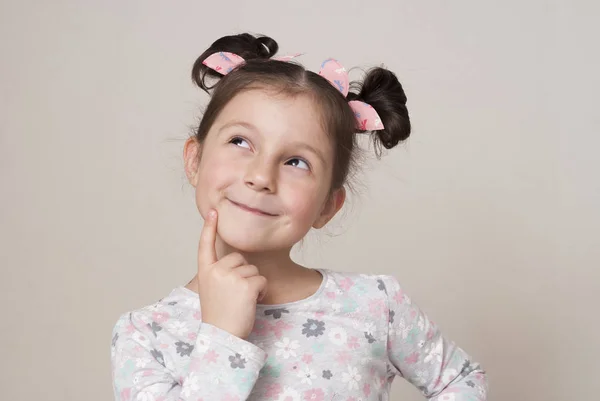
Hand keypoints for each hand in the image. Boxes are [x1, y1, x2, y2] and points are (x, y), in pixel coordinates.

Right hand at [196, 209, 267, 338]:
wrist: (222, 336)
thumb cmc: (220, 315)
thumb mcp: (211, 289)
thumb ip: (219, 273)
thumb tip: (236, 260)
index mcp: (205, 271)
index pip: (205, 245)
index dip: (209, 228)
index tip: (213, 212)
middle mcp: (216, 270)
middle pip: (240, 259)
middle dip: (243, 273)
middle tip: (235, 294)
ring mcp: (231, 277)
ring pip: (253, 269)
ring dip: (253, 284)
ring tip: (241, 300)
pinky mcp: (246, 285)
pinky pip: (262, 280)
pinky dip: (261, 291)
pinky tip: (250, 303)